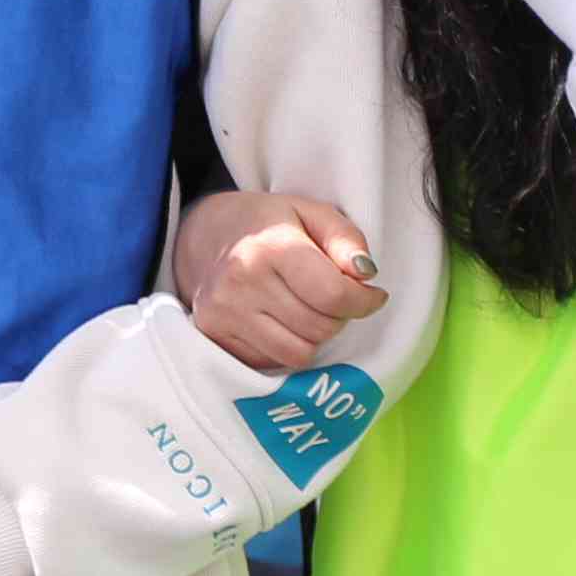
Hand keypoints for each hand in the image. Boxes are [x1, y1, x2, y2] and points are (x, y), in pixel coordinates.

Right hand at [171, 188, 385, 373]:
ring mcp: (223, 315)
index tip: (371, 295)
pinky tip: (280, 321)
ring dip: (314, 337)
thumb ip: (345, 238)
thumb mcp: (311, 213)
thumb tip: (366, 274)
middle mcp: (240, 283)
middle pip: (320, 328)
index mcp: (268, 247)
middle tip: (332, 298)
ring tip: (307, 310)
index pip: (333, 295)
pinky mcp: (214, 338)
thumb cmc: (267, 223)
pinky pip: (273, 362)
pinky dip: (287, 347)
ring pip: (299, 353)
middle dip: (338, 317)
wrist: (203, 235)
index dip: (363, 301)